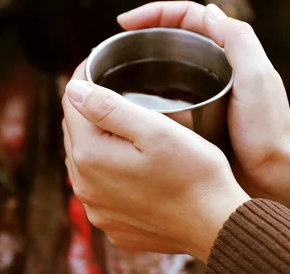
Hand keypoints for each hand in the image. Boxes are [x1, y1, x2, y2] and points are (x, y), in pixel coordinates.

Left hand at [62, 63, 248, 261]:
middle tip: (113, 90)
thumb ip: (108, 107)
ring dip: (96, 140)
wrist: (218, 226)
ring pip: (85, 161)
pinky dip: (108, 171)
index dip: (83, 79)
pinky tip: (131, 164)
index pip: (71, 105)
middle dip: (89, 109)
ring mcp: (97, 210)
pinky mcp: (113, 224)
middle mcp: (85, 187)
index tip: (97, 63)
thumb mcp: (155, 129)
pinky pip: (99, 188)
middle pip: (75, 133)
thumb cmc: (194, 173)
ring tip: (123, 124)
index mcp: (90, 157)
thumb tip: (72, 90)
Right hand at [117, 1, 289, 223]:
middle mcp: (214, 65)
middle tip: (113, 48)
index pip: (186, 16)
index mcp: (229, 49)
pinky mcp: (195, 115)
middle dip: (141, 36)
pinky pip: (166, 96)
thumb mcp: (257, 77)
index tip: (124, 23)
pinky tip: (128, 105)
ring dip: (140, 66)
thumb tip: (208, 11)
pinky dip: (146, 94)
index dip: (154, 13)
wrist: (276, 175)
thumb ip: (239, 41)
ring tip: (114, 75)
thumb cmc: (269, 128)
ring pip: (166, 68)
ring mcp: (203, 91)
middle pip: (172, 38)